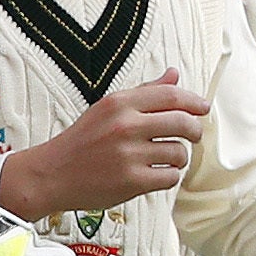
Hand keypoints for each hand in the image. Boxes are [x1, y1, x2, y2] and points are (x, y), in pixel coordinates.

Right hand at [0, 72, 205, 216]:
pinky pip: (170, 177)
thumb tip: (175, 74)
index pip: (170, 95)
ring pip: (179, 153)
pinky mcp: (132, 181)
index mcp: (119, 103)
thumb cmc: (83, 140)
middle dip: (195, 130)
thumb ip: (145, 92)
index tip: (203, 108)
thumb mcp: (108, 108)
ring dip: (178, 157)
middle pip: (183, 123)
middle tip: (193, 135)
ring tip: (165, 158)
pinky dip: (168, 176)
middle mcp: (125, 126)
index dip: (193, 101)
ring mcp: (129, 154)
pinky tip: (156, 173)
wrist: (52, 174)